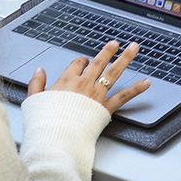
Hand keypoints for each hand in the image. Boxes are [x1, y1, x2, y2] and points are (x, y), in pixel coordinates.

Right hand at [28, 39, 150, 112]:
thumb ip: (36, 83)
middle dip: (108, 51)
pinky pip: (124, 96)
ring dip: (125, 58)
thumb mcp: (34, 99)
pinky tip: (146, 82)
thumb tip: (39, 71)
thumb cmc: (45, 120)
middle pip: (99, 62)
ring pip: (114, 72)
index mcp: (67, 80)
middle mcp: (84, 84)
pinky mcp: (106, 107)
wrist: (56, 136)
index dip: (82, 61)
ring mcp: (97, 94)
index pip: (78, 64)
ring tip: (133, 48)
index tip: (84, 61)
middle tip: (115, 44)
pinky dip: (137, 89)